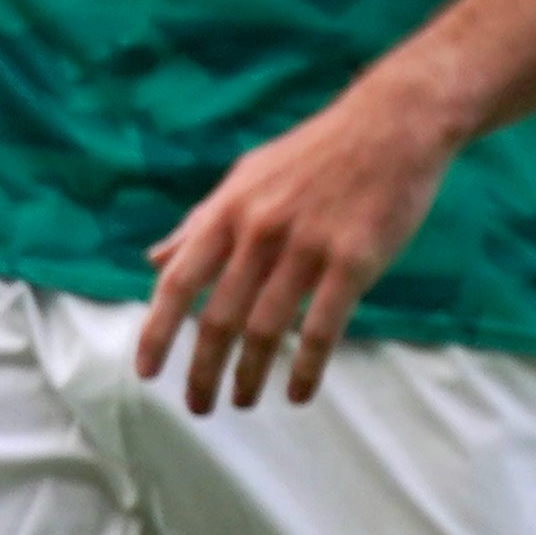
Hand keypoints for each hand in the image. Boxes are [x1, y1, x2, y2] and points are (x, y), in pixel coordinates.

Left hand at [137, 87, 456, 410]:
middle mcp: (258, 232)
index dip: (157, 330)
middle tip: (198, 407)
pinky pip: (322, 328)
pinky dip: (307, 368)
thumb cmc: (312, 155)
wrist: (389, 127)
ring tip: (242, 403)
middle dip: (202, 370)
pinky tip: (299, 394)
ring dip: (250, 375)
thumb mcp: (244, 178)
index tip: (146, 372)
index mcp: (226, 212)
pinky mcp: (353, 261)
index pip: (178, 282)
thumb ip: (199, 223)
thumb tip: (155, 259)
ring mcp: (306, 247)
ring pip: (266, 328)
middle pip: (218, 317)